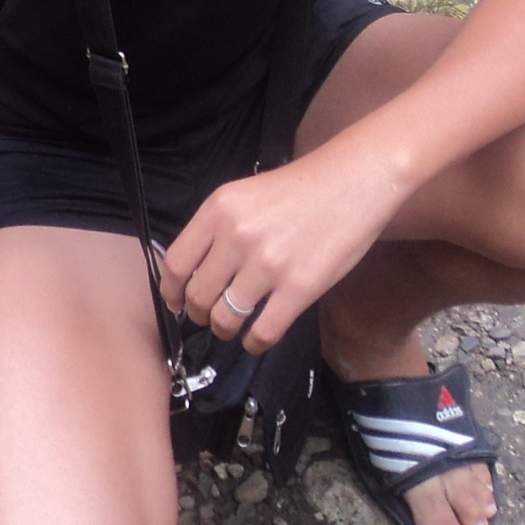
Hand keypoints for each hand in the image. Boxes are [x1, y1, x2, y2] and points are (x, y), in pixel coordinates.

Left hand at [158, 142, 405, 350]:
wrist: (353, 182)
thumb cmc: (300, 189)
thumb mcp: (245, 196)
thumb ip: (218, 229)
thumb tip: (194, 273)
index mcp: (219, 210)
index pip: (175, 264)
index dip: (171, 292)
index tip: (177, 304)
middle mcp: (237, 236)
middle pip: (198, 296)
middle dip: (200, 315)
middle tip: (210, 317)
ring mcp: (268, 264)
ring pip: (225, 319)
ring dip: (225, 330)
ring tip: (234, 327)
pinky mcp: (299, 288)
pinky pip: (262, 332)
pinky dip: (254, 343)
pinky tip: (257, 338)